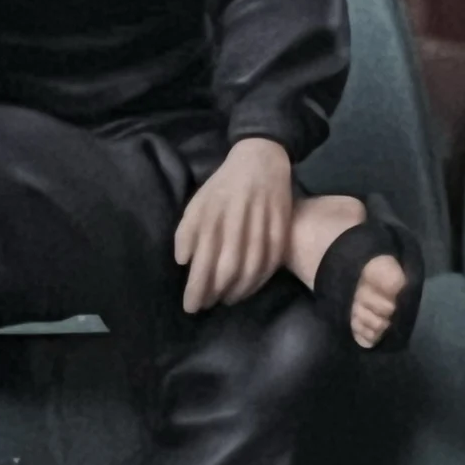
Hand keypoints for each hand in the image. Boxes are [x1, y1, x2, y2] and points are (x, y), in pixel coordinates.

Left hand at [174, 138, 292, 313]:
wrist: (260, 158)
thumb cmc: (222, 185)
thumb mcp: (198, 202)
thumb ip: (187, 231)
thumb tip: (183, 262)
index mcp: (212, 215)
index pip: (203, 260)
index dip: (197, 287)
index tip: (190, 306)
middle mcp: (236, 220)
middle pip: (227, 267)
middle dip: (215, 293)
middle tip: (207, 307)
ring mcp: (262, 222)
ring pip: (252, 267)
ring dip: (239, 290)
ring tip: (227, 301)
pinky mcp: (281, 224)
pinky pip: (273, 259)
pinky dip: (261, 279)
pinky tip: (250, 288)